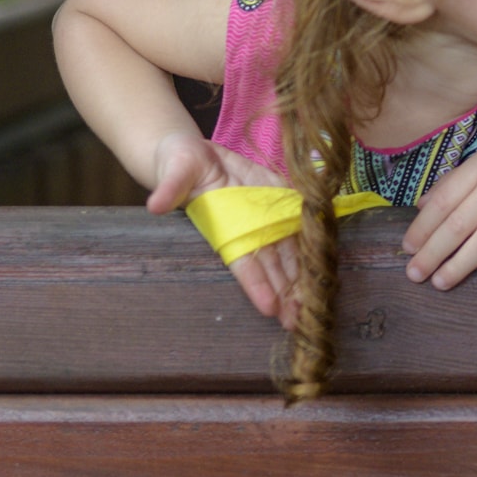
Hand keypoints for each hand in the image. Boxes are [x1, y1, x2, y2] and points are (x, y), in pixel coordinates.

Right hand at [147, 130, 300, 328]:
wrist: (196, 154)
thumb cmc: (180, 166)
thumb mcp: (174, 173)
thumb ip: (169, 189)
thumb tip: (155, 204)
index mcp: (223, 230)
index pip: (242, 263)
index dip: (256, 285)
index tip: (269, 308)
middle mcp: (247, 230)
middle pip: (270, 267)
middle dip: (284, 295)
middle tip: (300, 321)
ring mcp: (265, 219)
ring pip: (287, 254)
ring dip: (299, 280)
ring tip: (311, 308)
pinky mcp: (279, 202)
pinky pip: (298, 227)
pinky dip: (310, 247)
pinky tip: (322, 269)